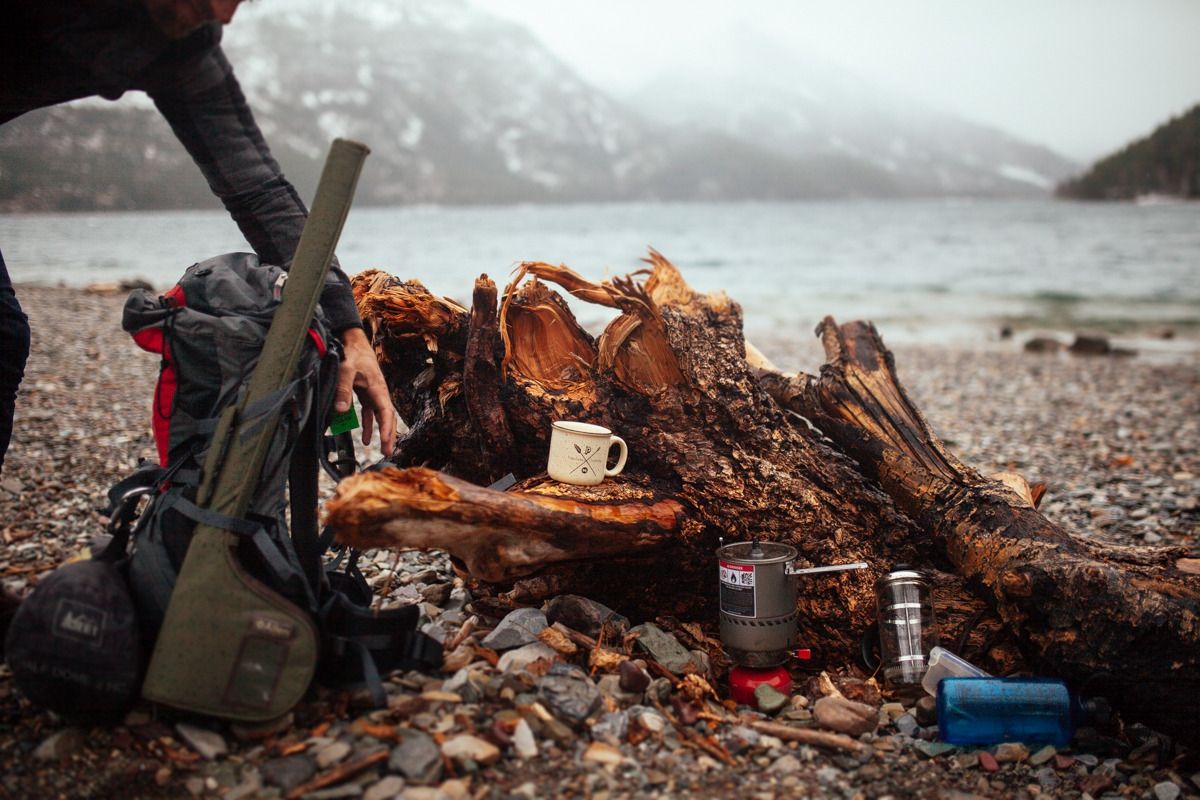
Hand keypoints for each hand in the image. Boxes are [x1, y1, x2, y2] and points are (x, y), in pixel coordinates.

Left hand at [335, 327, 395, 455]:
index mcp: (378, 388)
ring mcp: (374, 394)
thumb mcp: (346, 370)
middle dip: (389, 435)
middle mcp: (379, 393)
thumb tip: (340, 411)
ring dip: (382, 433)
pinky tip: (367, 438)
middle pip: (388, 418)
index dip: (386, 429)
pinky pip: (370, 414)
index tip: (385, 443)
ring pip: (381, 417)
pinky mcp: (367, 394)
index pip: (386, 413)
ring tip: (383, 449)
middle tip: (389, 452)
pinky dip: (369, 426)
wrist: (354, 342)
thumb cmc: (353, 354)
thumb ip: (343, 390)